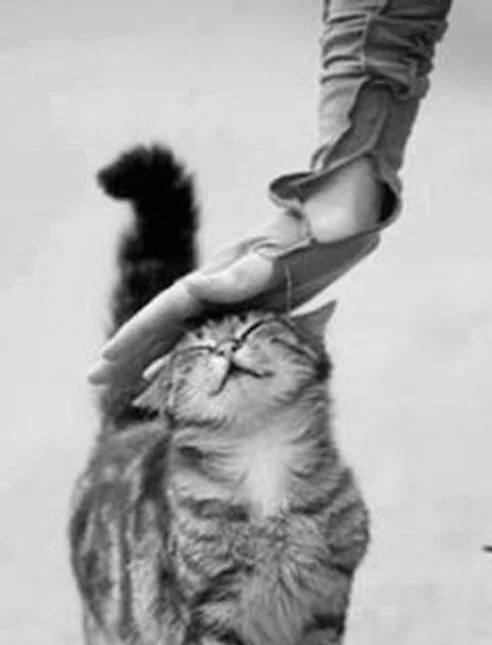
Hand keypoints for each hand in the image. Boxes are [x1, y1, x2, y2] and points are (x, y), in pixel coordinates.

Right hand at [89, 157, 382, 385]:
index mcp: (214, 279)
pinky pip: (207, 342)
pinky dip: (186, 358)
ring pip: (179, 336)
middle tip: (94, 381)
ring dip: (151, 359)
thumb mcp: (276, 255)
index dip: (133, 338)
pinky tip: (176, 372)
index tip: (105, 360)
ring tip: (123, 384)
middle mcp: (215, 291)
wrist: (337, 223)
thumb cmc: (309, 237)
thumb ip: (238, 274)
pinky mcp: (247, 310)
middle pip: (161, 328)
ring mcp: (228, 301)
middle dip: (128, 354)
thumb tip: (191, 285)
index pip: (162, 313)